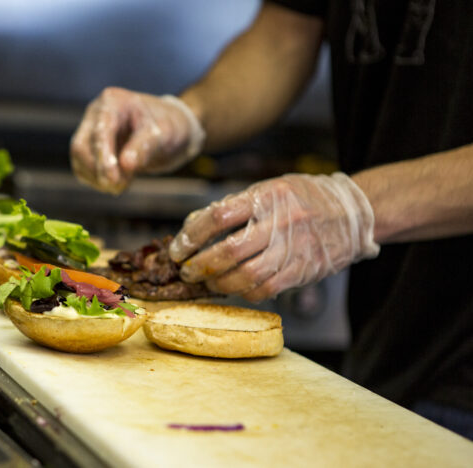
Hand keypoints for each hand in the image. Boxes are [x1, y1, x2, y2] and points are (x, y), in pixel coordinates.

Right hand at [70, 87, 204, 193]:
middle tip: (120, 187)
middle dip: (99, 170)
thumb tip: (125, 164)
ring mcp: (89, 131)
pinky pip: (83, 169)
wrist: (167, 132)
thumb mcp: (164, 134)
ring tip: (124, 184)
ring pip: (79, 160)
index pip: (100, 131)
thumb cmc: (167, 127)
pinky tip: (119, 183)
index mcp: (112, 102)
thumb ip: (144, 147)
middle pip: (81, 146)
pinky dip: (98, 181)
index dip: (103, 158)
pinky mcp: (89, 150)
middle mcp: (95, 114)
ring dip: (98, 178)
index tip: (112, 180)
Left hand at [169, 172, 379, 301]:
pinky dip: (244, 292)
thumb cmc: (303, 198)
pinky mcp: (303, 271)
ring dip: (218, 284)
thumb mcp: (268, 189)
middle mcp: (280, 222)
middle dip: (200, 265)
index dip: (191, 236)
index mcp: (266, 196)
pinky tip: (235, 288)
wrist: (354, 211)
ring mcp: (293, 248)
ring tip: (207, 282)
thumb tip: (194, 227)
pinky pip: (265, 289)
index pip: (217, 217)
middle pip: (228, 251)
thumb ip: (233, 206)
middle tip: (186, 271)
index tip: (178, 248)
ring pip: (246, 276)